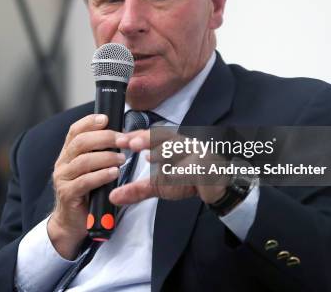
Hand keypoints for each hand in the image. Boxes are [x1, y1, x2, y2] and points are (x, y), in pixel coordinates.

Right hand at [48, 114, 125, 258]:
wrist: (71, 222)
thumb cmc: (87, 193)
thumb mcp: (91, 169)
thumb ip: (99, 154)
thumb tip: (120, 137)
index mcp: (68, 154)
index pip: (75, 131)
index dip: (89, 122)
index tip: (106, 118)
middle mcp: (62, 163)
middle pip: (81, 142)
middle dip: (104, 138)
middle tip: (123, 140)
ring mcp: (63, 179)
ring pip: (83, 161)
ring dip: (106, 157)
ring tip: (122, 159)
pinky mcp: (67, 194)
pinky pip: (85, 181)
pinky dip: (101, 175)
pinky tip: (114, 174)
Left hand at [109, 129, 227, 205]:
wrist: (217, 188)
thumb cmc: (188, 180)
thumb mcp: (159, 185)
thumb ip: (137, 189)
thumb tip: (113, 196)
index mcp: (171, 144)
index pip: (152, 135)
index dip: (136, 136)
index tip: (120, 140)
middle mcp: (184, 144)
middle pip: (166, 136)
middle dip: (148, 138)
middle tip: (132, 144)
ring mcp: (197, 154)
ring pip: (181, 148)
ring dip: (165, 152)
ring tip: (149, 157)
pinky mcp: (208, 168)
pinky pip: (196, 167)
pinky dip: (184, 171)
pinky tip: (173, 174)